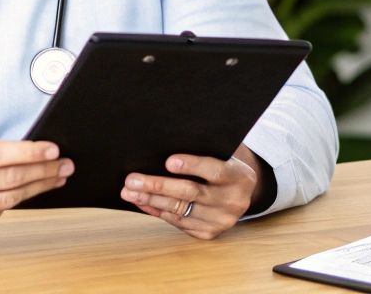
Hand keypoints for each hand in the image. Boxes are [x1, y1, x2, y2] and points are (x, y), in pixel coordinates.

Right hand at [0, 125, 72, 242]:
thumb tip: (9, 145)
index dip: (30, 152)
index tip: (52, 150)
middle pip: (9, 179)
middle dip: (42, 171)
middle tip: (64, 165)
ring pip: (5, 200)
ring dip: (36, 190)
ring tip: (54, 179)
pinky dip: (9, 205)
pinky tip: (23, 195)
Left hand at [121, 144, 265, 239]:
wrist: (241, 193)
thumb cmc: (223, 164)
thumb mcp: (223, 153)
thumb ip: (205, 147)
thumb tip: (167, 138)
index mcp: (240, 176)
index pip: (215, 171)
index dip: (192, 166)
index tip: (168, 161)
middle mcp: (233, 201)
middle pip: (191, 193)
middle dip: (158, 186)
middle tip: (132, 180)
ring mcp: (221, 220)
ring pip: (180, 210)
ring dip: (151, 201)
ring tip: (129, 192)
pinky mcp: (209, 232)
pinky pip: (178, 222)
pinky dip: (157, 211)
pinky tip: (143, 202)